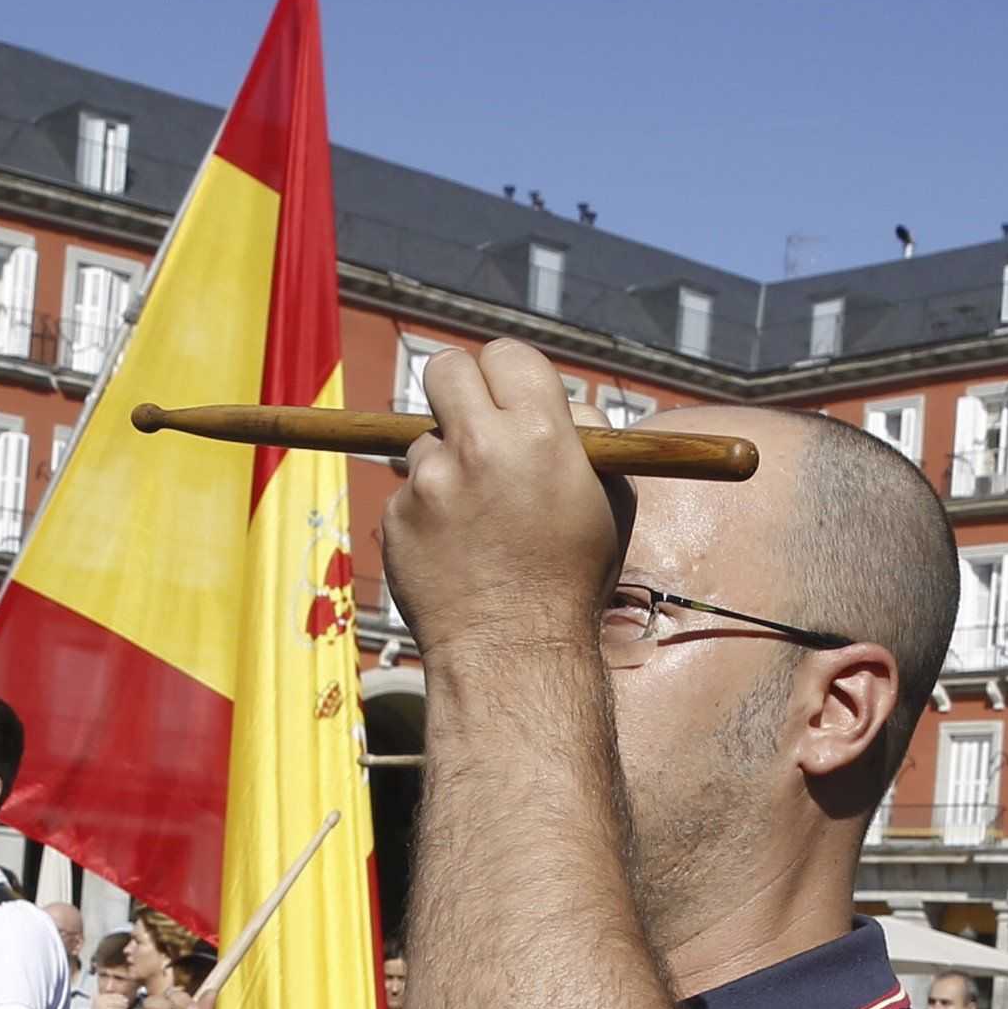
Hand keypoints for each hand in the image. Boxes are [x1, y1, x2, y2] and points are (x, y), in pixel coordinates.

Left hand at [379, 339, 630, 671]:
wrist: (515, 653)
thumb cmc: (572, 579)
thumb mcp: (609, 501)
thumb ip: (587, 439)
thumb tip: (565, 405)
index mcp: (540, 434)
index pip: (507, 355)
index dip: (508, 375)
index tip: (507, 395)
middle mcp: (480, 446)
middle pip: (446, 368)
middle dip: (458, 389)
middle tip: (471, 422)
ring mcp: (430, 481)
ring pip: (425, 439)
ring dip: (445, 465)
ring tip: (476, 520)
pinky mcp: (397, 516)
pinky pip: (409, 493)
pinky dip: (427, 514)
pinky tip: (454, 550)